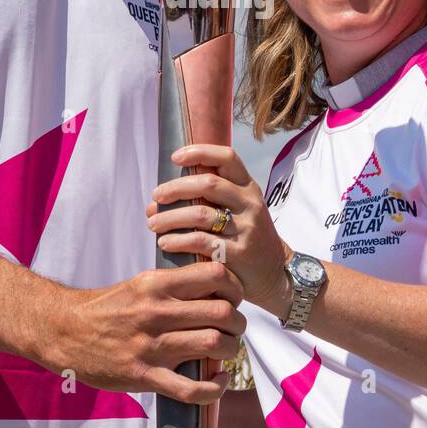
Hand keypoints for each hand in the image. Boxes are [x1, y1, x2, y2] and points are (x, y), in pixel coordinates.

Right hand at [47, 261, 245, 404]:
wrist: (64, 331)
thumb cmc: (105, 307)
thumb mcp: (140, 283)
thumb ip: (174, 284)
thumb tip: (214, 281)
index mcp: (156, 284)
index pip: (215, 275)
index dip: (235, 287)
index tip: (234, 297)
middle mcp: (157, 312)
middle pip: (222, 312)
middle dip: (237, 322)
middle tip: (233, 327)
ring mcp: (151, 345)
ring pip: (213, 344)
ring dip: (230, 349)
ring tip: (225, 350)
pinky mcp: (144, 376)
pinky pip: (191, 388)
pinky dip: (214, 387)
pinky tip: (218, 379)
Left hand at [147, 144, 292, 316]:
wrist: (273, 275)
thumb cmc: (246, 238)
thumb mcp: (241, 210)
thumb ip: (212, 198)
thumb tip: (161, 196)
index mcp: (249, 188)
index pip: (227, 158)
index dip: (200, 152)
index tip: (175, 157)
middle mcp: (250, 204)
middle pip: (208, 183)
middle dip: (175, 188)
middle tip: (156, 197)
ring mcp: (246, 228)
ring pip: (200, 213)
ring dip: (170, 217)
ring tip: (153, 223)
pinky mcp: (238, 253)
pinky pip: (201, 241)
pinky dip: (178, 241)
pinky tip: (165, 242)